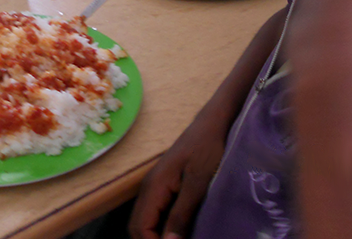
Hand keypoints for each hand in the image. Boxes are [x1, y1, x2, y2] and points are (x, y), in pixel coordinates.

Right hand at [129, 105, 229, 238]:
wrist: (213, 122)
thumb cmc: (207, 148)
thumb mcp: (197, 183)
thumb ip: (180, 214)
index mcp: (154, 187)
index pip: (140, 227)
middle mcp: (150, 188)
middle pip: (138, 226)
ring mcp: (156, 186)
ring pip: (146, 220)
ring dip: (156, 235)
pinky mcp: (165, 185)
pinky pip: (156, 212)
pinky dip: (162, 227)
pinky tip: (178, 232)